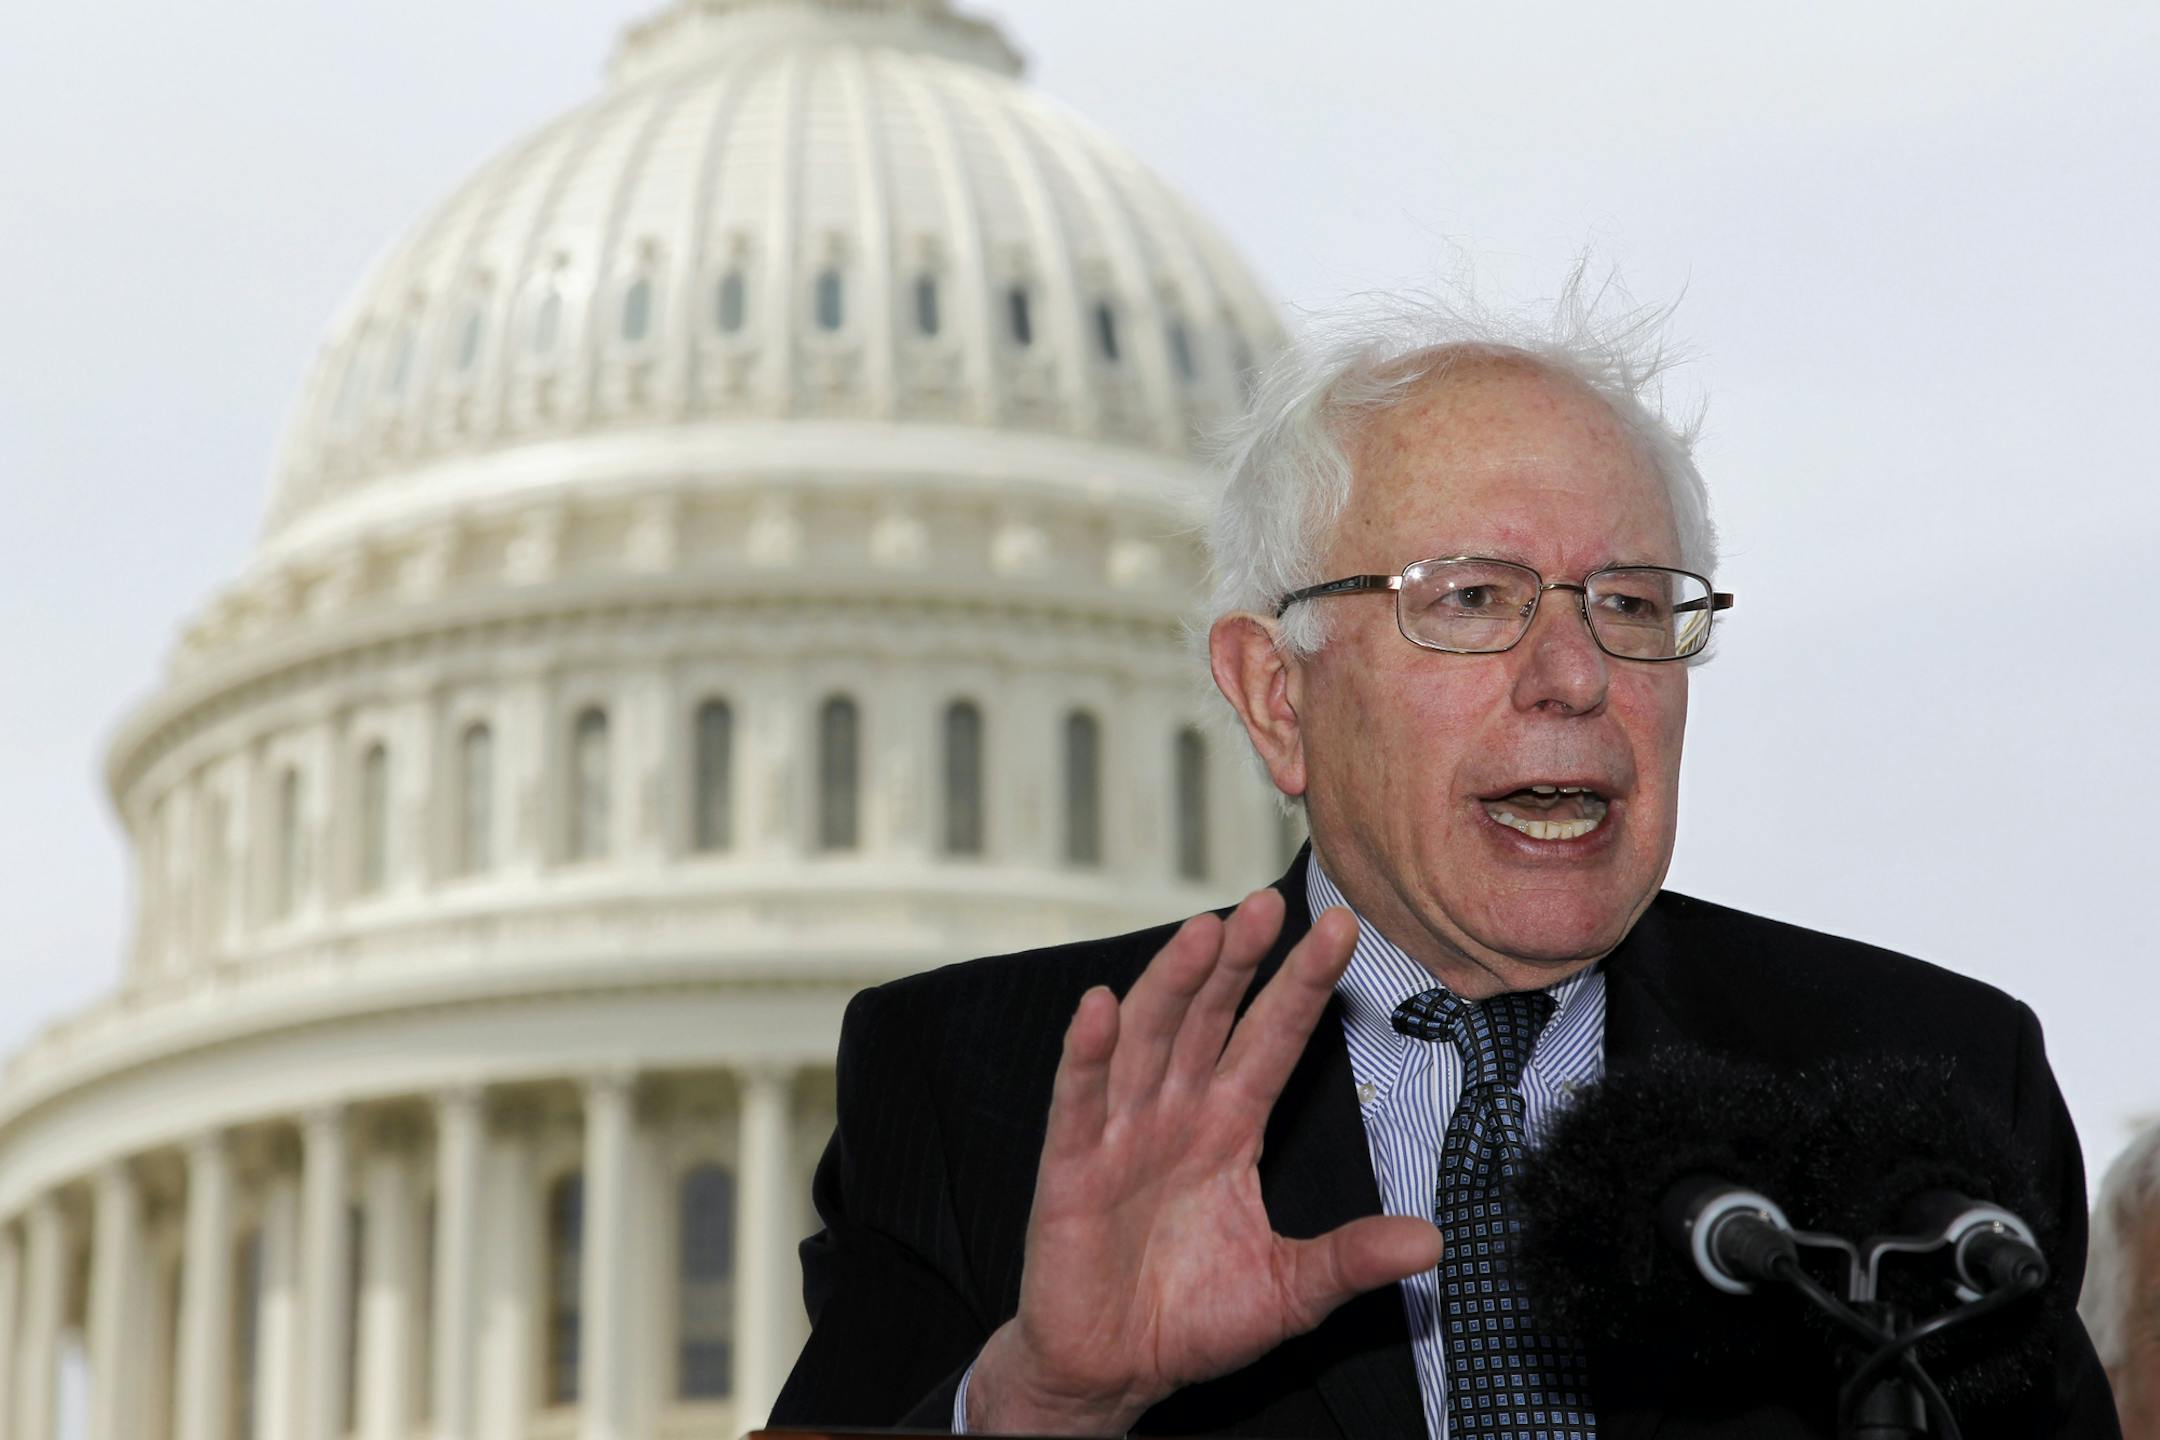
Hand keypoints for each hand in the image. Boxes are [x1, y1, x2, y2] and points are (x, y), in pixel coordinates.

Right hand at [967, 890, 1444, 1434]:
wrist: (1111, 1373)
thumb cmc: (1191, 1322)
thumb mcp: (1290, 1290)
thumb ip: (1351, 1259)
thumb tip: (1432, 1243)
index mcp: (1228, 1127)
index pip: (1272, 1040)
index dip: (1302, 985)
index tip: (1340, 929)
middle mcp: (1175, 1114)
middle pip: (1210, 1019)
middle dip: (1238, 961)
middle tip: (1268, 903)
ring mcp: (1120, 1134)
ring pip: (1148, 1040)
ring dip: (1173, 985)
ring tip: (1203, 933)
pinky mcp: (1071, 1169)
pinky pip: (1079, 1101)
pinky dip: (1087, 1053)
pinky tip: (1100, 1007)